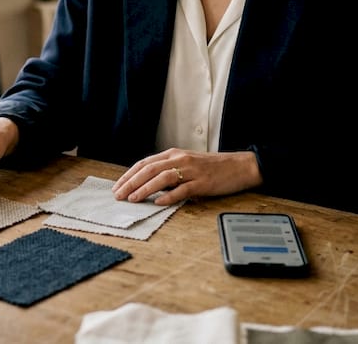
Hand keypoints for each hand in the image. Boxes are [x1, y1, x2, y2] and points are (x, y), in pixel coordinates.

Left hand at [112, 148, 262, 205]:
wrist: (240, 166)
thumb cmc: (212, 167)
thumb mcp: (187, 164)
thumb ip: (169, 172)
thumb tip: (148, 186)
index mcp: (174, 154)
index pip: (145, 163)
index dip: (129, 175)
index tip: (117, 186)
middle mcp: (180, 159)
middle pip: (149, 169)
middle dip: (131, 182)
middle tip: (119, 195)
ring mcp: (191, 170)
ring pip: (162, 177)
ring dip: (145, 189)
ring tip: (133, 199)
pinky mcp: (202, 182)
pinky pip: (183, 189)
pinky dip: (169, 196)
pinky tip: (158, 203)